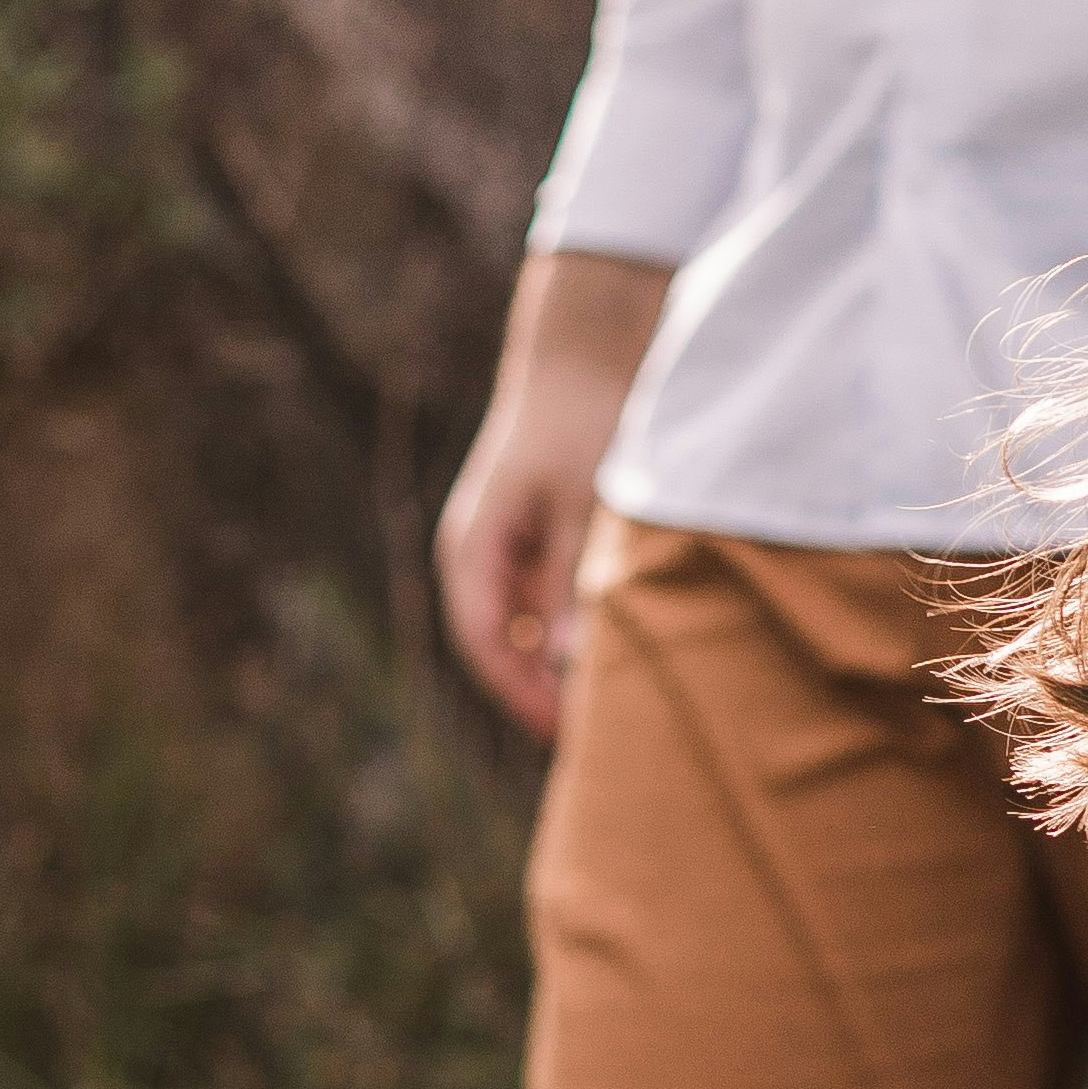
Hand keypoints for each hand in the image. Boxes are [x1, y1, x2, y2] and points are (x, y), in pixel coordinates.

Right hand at [434, 255, 668, 738]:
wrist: (585, 354)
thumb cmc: (583, 423)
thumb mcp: (584, 506)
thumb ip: (574, 581)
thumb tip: (572, 663)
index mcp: (472, 548)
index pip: (483, 644)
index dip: (521, 694)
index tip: (565, 732)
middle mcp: (477, 554)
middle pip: (500, 646)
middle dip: (541, 691)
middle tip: (598, 734)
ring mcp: (503, 547)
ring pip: (524, 628)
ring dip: (558, 665)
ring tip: (612, 703)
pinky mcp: (534, 539)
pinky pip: (544, 603)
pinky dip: (571, 631)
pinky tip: (614, 651)